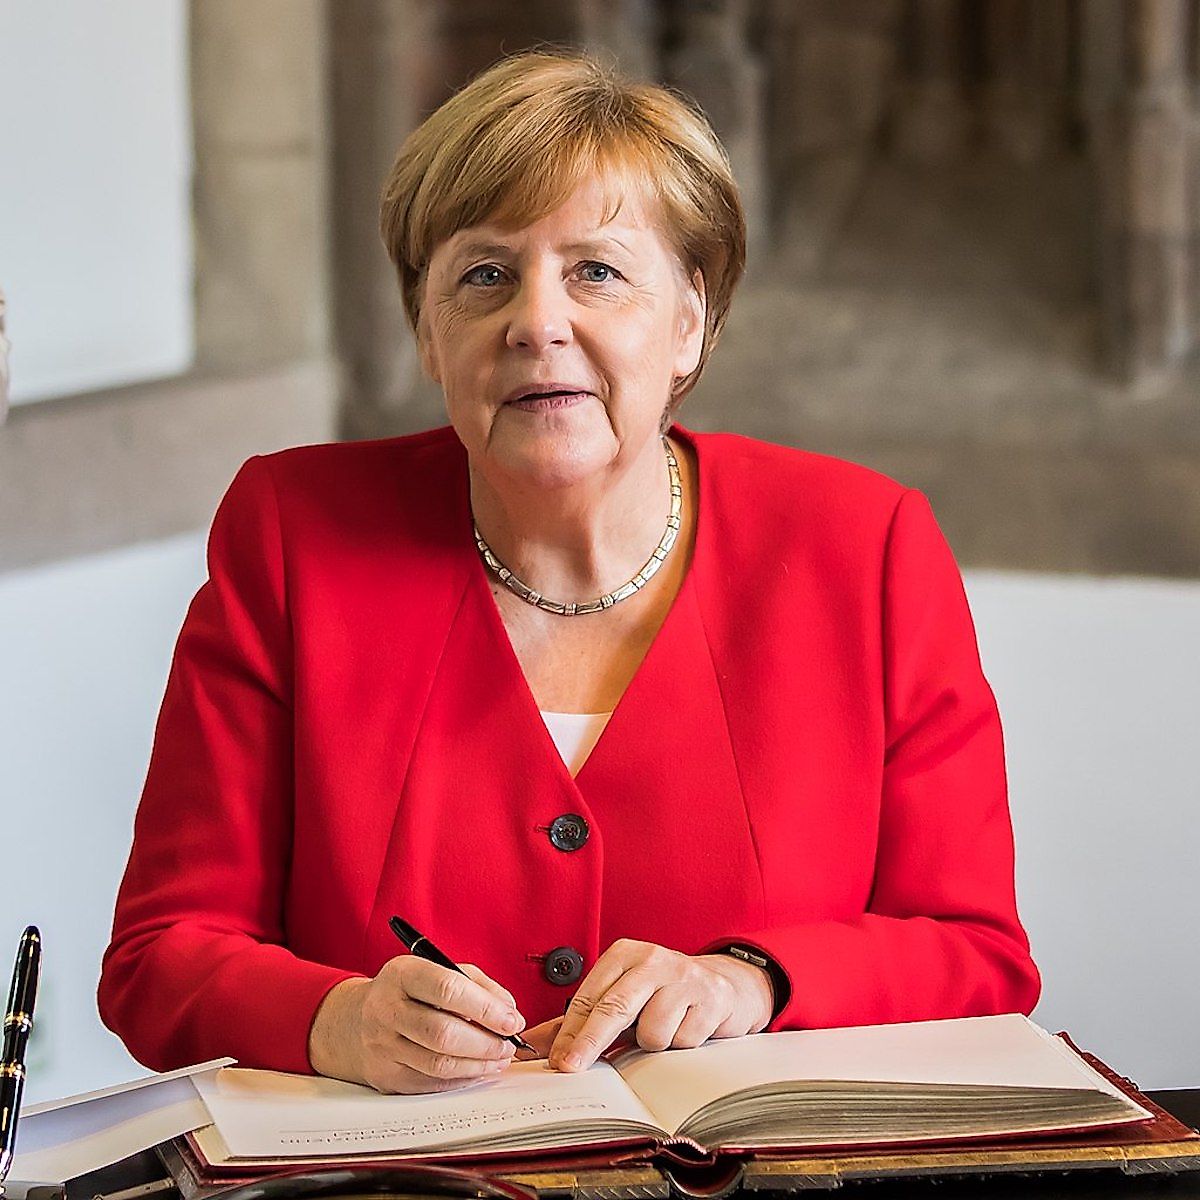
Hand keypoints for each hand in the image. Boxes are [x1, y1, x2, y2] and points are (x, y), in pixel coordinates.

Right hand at [308, 957, 525, 1093]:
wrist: (355, 1021)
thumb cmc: (408, 992)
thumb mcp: (437, 969)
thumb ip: (476, 984)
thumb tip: (509, 1010)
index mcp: (402, 975)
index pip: (447, 989)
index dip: (485, 1008)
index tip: (512, 1020)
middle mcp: (386, 1010)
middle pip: (443, 1033)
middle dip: (485, 1042)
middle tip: (509, 1045)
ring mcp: (383, 1047)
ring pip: (439, 1064)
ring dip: (478, 1065)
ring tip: (500, 1059)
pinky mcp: (386, 1076)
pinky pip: (431, 1083)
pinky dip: (462, 1079)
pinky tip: (478, 1070)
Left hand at [548, 939, 773, 1071]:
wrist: (724, 985)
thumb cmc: (663, 993)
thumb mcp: (621, 996)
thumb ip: (579, 1020)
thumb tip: (533, 1045)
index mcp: (624, 954)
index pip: (589, 996)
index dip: (570, 1032)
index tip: (556, 1061)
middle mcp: (652, 959)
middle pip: (614, 1007)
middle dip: (589, 1042)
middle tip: (571, 1068)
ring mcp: (683, 976)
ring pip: (651, 1031)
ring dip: (653, 1043)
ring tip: (663, 1029)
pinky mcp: (710, 997)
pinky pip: (683, 1040)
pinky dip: (681, 1044)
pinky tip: (687, 1027)